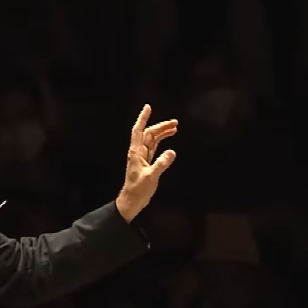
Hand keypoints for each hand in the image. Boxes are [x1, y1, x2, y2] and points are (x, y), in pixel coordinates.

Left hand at [116, 104, 178, 219]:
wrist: (132, 200)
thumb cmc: (138, 190)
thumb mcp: (151, 177)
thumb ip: (161, 164)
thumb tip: (171, 152)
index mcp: (136, 152)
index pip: (139, 131)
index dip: (143, 118)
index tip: (148, 107)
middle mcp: (138, 152)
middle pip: (149, 133)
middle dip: (160, 126)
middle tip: (175, 122)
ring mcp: (142, 157)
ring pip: (152, 140)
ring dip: (162, 132)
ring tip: (175, 128)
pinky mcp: (147, 162)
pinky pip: (154, 147)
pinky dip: (161, 141)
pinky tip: (168, 139)